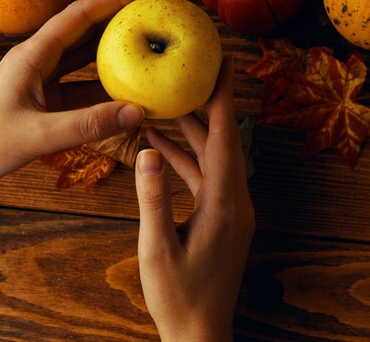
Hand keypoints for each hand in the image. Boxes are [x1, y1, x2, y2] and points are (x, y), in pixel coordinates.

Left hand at [0, 0, 156, 213]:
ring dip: (113, 52)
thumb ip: (87, 124)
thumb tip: (136, 111)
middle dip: (119, 18)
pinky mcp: (41, 102)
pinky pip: (79, 87)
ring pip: (84, 58)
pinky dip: (103, 88)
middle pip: (85, 30)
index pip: (80, 15)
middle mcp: (37, 61)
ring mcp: (39, 81)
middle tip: (153, 13)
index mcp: (32, 55)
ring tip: (145, 46)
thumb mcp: (37, 135)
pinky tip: (125, 93)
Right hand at [135, 58, 254, 341]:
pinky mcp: (219, 215)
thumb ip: (152, 199)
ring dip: (190, 130)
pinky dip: (183, 158)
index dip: (224, 99)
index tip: (223, 65)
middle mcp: (233, 200)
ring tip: (166, 101)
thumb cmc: (179, 297)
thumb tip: (147, 151)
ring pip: (211, 156)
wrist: (199, 335)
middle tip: (191, 71)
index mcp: (224, 203)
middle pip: (222, 140)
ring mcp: (228, 208)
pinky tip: (159, 144)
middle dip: (207, 104)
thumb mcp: (157, 249)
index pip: (227, 138)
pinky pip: (202, 176)